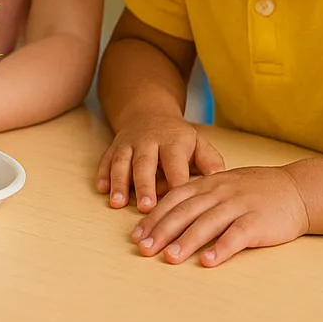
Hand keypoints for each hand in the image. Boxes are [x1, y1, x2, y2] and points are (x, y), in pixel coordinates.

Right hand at [97, 111, 224, 210]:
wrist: (149, 113)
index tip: (179, 205)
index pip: (175, 165)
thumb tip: (221, 182)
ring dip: (119, 182)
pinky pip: (106, 159)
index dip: (176, 183)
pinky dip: (103, 174)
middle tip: (146, 208)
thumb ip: (211, 162)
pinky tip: (102, 189)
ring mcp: (129, 143)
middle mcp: (149, 141)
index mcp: (174, 142)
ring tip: (117, 202)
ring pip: (122, 162)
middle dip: (144, 186)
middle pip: (145, 163)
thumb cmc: (179, 139)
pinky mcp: (114, 147)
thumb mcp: (199, 144)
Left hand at [130, 166, 309, 265]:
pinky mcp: (257, 221)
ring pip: (207, 223)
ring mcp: (238, 206)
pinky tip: (207, 262)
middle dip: (161, 231)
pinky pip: (236, 236)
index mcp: (207, 184)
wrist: (296, 190)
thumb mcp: (221, 184)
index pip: (173, 200)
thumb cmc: (254, 191)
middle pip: (185, 212)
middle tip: (144, 249)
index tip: (136, 235)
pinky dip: (221, 249)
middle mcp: (219, 192)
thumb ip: (197, 196)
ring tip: (169, 257)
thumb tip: (165, 216)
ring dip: (186, 241)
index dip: (153, 218)